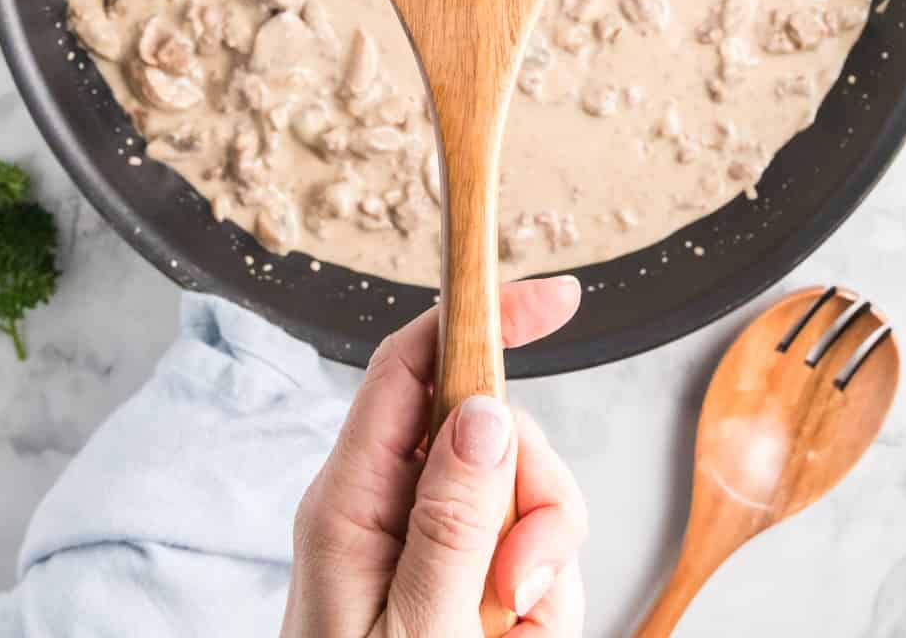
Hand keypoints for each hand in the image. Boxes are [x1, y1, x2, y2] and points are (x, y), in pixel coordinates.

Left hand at [281, 276, 585, 635]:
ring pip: (526, 494)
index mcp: (350, 504)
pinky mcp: (464, 581)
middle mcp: (389, 509)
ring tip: (509, 634)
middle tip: (518, 590)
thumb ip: (451, 526)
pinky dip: (543, 605)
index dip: (477, 317)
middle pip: (493, 434)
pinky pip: (537, 557)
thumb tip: (488, 413)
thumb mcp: (414, 631)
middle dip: (534, 502)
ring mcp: (430, 543)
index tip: (555, 301)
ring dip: (542, 567)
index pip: (410, 366)